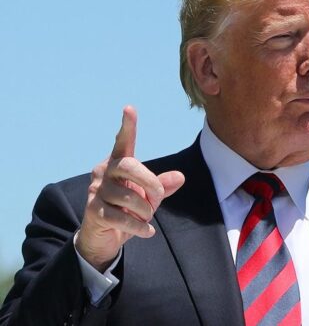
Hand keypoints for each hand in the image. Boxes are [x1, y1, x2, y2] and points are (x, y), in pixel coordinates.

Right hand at [75, 106, 184, 271]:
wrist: (104, 236)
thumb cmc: (128, 209)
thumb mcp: (149, 197)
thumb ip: (162, 185)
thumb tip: (180, 177)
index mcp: (118, 163)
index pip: (123, 141)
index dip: (127, 126)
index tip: (129, 108)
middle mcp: (104, 172)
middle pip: (129, 166)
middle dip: (150, 182)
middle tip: (158, 196)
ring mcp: (95, 191)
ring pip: (129, 197)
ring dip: (145, 211)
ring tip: (146, 217)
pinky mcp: (93, 211)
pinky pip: (122, 217)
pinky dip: (139, 227)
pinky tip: (147, 231)